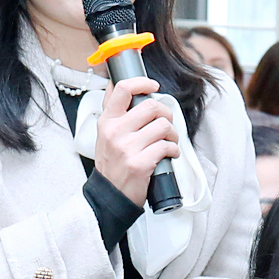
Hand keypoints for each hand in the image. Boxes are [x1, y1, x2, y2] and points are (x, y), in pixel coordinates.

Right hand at [92, 75, 180, 206]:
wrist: (109, 195)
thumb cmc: (112, 164)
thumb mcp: (105, 135)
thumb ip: (114, 112)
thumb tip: (120, 84)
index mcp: (107, 121)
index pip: (123, 89)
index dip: (143, 82)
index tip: (153, 86)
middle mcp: (115, 132)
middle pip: (151, 106)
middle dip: (166, 114)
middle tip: (166, 124)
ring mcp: (127, 148)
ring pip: (163, 126)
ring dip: (173, 134)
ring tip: (168, 141)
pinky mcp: (140, 164)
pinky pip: (167, 146)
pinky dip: (174, 150)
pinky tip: (169, 154)